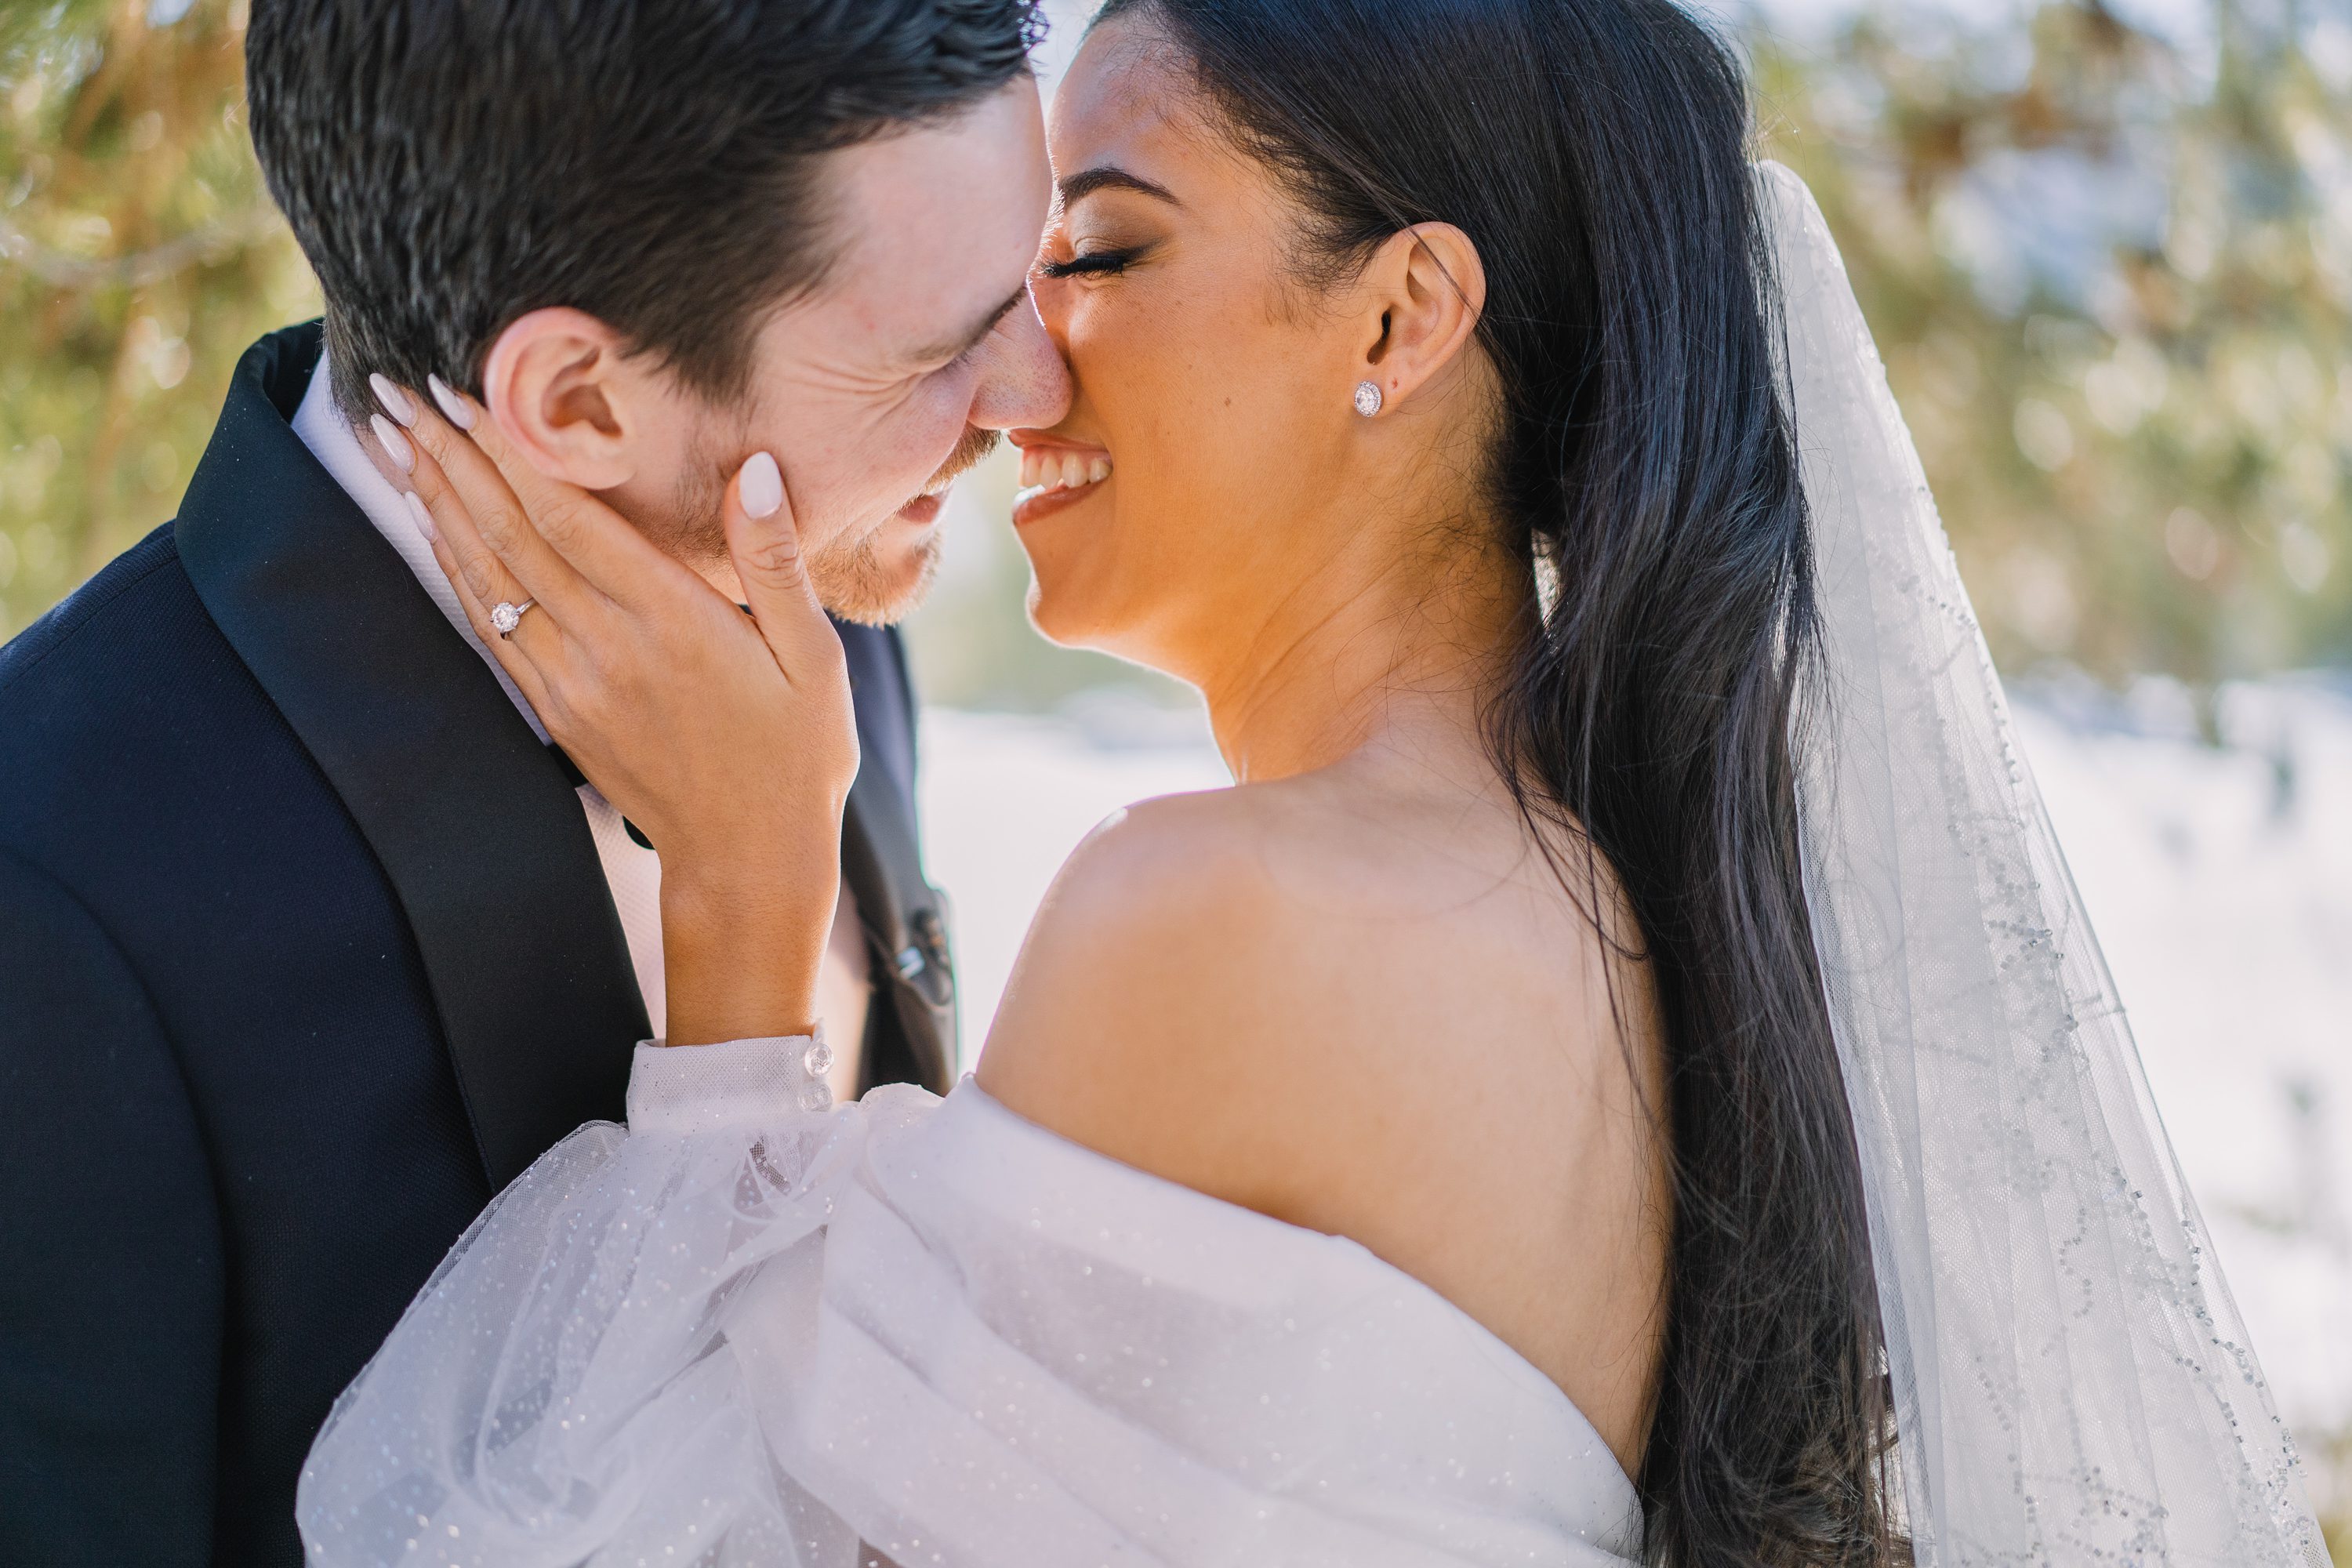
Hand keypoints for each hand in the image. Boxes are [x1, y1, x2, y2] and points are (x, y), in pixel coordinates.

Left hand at [379, 377, 858, 1046]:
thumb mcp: (815, 656)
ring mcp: (573, 681)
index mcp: (672, 619)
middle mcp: (608, 646)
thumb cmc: (797, 753)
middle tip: (398, 392)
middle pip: (510, 533)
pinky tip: (431, 527)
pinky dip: (455, 569)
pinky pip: (491, 626)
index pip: (568, 515)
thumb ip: (776, 559)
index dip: (509, 449)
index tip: (463, 389)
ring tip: (392, 439)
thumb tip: (754, 467)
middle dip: (450, 457)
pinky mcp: (557, 711)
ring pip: (488, 576)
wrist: (751, 860)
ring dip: (434, 503)